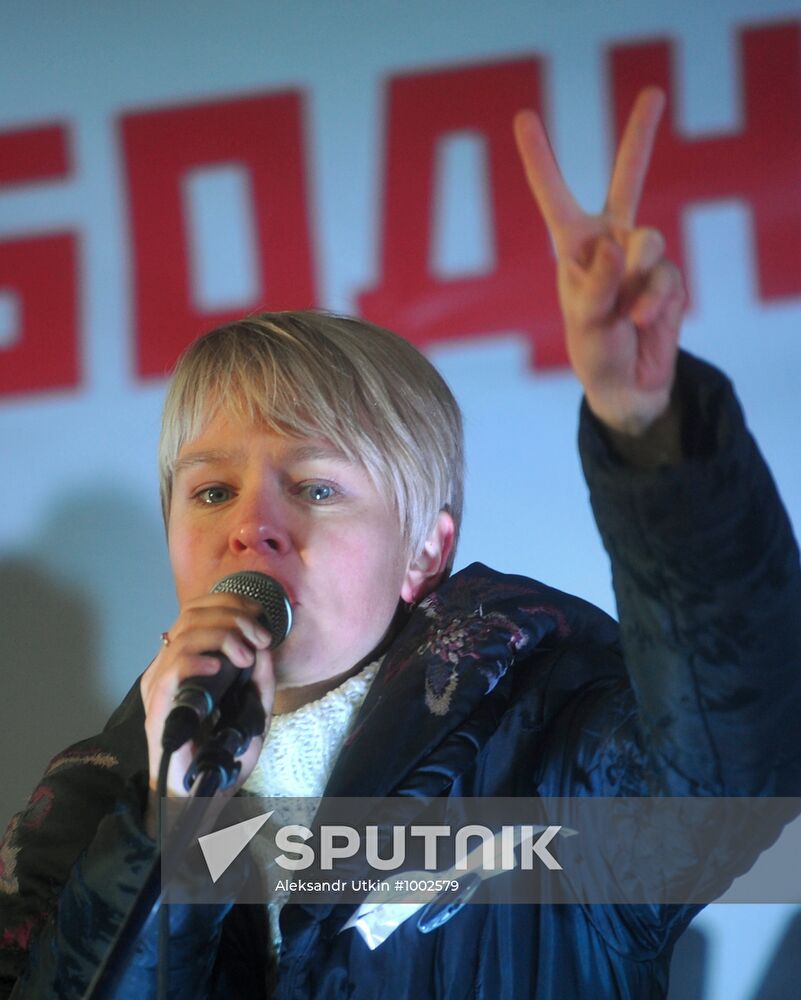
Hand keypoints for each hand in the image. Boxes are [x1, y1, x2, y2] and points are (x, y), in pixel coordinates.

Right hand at [140, 593, 275, 830]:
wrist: (198, 797)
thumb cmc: (221, 756)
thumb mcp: (254, 714)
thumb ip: (261, 682)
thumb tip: (267, 647)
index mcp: (189, 661)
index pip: (200, 610)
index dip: (231, 603)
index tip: (260, 616)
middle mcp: (170, 666)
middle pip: (193, 614)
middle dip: (233, 616)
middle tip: (260, 635)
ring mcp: (161, 685)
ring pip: (184, 634)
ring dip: (222, 636)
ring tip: (245, 654)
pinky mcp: (158, 707)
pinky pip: (171, 669)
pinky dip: (197, 659)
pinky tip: (218, 666)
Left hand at [514, 87, 685, 435]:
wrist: (629, 384)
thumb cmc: (594, 351)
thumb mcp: (585, 321)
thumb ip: (598, 283)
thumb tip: (616, 245)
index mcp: (574, 248)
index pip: (555, 197)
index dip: (540, 159)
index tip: (524, 118)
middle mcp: (609, 243)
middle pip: (628, 179)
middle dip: (641, 137)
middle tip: (654, 92)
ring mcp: (642, 258)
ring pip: (650, 242)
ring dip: (638, 279)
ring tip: (626, 313)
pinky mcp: (668, 277)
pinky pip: (667, 277)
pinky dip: (655, 303)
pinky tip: (641, 322)